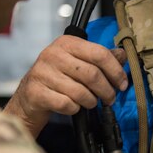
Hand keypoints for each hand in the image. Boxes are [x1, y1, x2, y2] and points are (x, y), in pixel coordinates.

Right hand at [4, 35, 127, 137]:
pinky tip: (72, 106)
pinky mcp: (36, 92)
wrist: (29, 97)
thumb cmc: (58, 78)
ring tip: (90, 102)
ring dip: (91, 101)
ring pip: (80, 92)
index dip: (116, 71)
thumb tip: (123, 54)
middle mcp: (53, 54)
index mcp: (67, 43)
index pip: (100, 53)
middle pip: (92, 74)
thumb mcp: (79, 62)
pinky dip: (75, 109)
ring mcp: (42, 73)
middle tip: (110, 98)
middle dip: (107, 90)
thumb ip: (101, 58)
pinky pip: (67, 104)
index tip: (123, 84)